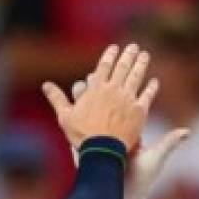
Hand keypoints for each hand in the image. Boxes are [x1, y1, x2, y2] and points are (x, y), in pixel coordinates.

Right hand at [42, 43, 157, 150]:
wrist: (101, 152)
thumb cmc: (81, 136)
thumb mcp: (64, 117)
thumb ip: (57, 98)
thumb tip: (45, 84)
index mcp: (95, 89)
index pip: (104, 66)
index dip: (110, 56)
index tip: (115, 48)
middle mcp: (113, 90)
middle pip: (122, 67)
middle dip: (128, 55)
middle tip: (134, 47)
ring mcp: (127, 99)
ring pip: (136, 76)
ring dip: (141, 64)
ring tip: (145, 56)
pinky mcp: (139, 111)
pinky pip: (147, 96)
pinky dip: (151, 88)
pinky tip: (154, 81)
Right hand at [70, 78, 188, 198]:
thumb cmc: (141, 181)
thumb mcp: (156, 159)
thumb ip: (169, 143)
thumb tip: (187, 131)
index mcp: (131, 134)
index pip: (129, 107)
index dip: (129, 90)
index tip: (132, 73)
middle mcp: (115, 135)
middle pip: (110, 106)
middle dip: (107, 88)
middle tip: (106, 68)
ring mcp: (101, 141)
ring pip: (93, 113)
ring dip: (89, 97)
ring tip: (86, 79)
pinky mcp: (88, 149)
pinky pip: (81, 127)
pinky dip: (77, 112)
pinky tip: (72, 98)